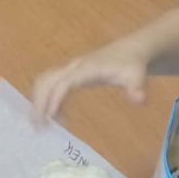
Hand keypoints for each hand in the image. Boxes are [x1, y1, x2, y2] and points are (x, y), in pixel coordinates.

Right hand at [32, 41, 148, 120]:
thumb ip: (136, 88)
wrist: (130, 50)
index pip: (64, 82)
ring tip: (41, 124)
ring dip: (38, 100)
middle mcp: (74, 67)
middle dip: (38, 102)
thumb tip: (139, 100)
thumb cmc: (131, 65)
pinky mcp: (70, 74)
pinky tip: (57, 117)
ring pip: (45, 81)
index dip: (55, 99)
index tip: (50, 118)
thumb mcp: (137, 76)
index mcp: (86, 68)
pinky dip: (47, 99)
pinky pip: (51, 84)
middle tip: (38, 127)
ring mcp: (70, 69)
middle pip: (47, 80)